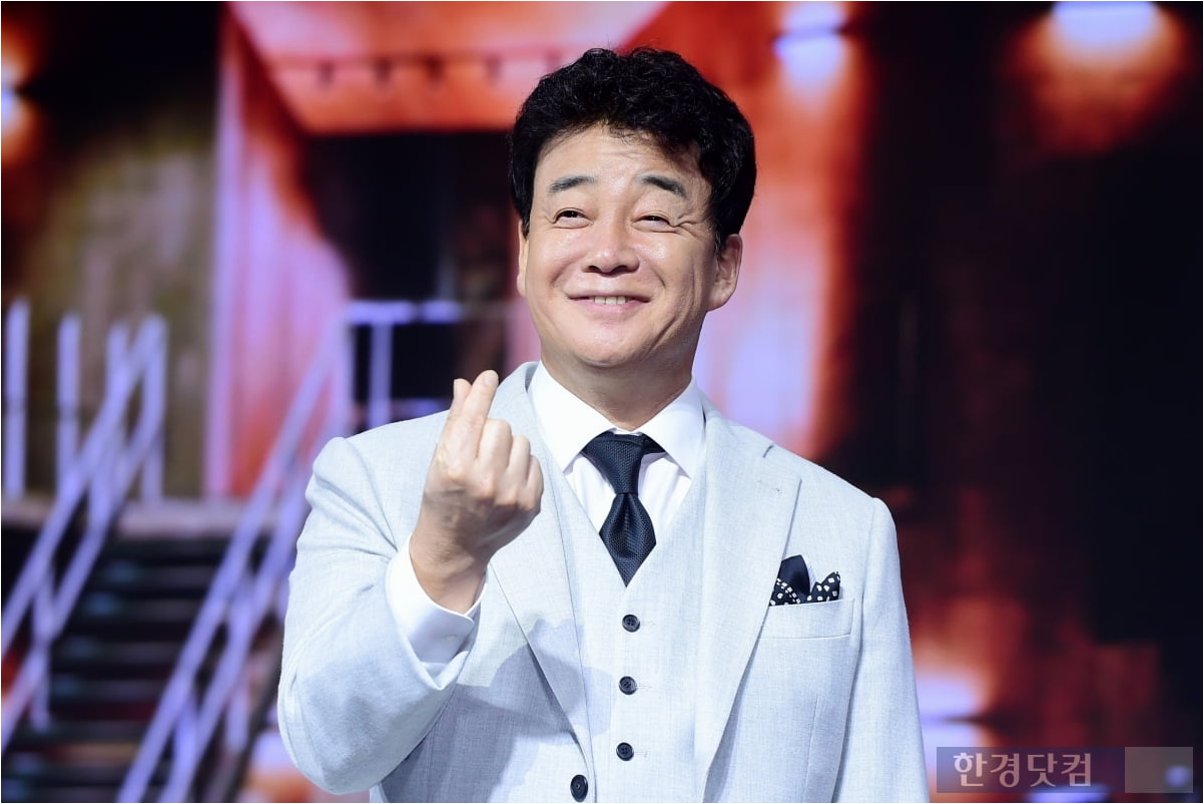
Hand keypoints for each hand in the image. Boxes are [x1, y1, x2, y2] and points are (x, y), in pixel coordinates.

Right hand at [409, 370, 542, 611]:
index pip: (472, 418)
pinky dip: (522, 467)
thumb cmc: (443, 495)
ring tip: (492, 469)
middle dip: (490, 432)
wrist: (456, 547)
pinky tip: (506, 482)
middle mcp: (483, 481)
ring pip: (521, 441)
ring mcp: (510, 494)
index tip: (489, 376)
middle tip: (478, 454)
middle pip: (500, 426)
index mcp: (454, 467)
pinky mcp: (530, 504)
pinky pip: (535, 462)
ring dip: (508, 448)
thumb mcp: (439, 460)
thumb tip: (467, 383)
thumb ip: (456, 421)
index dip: (481, 394)